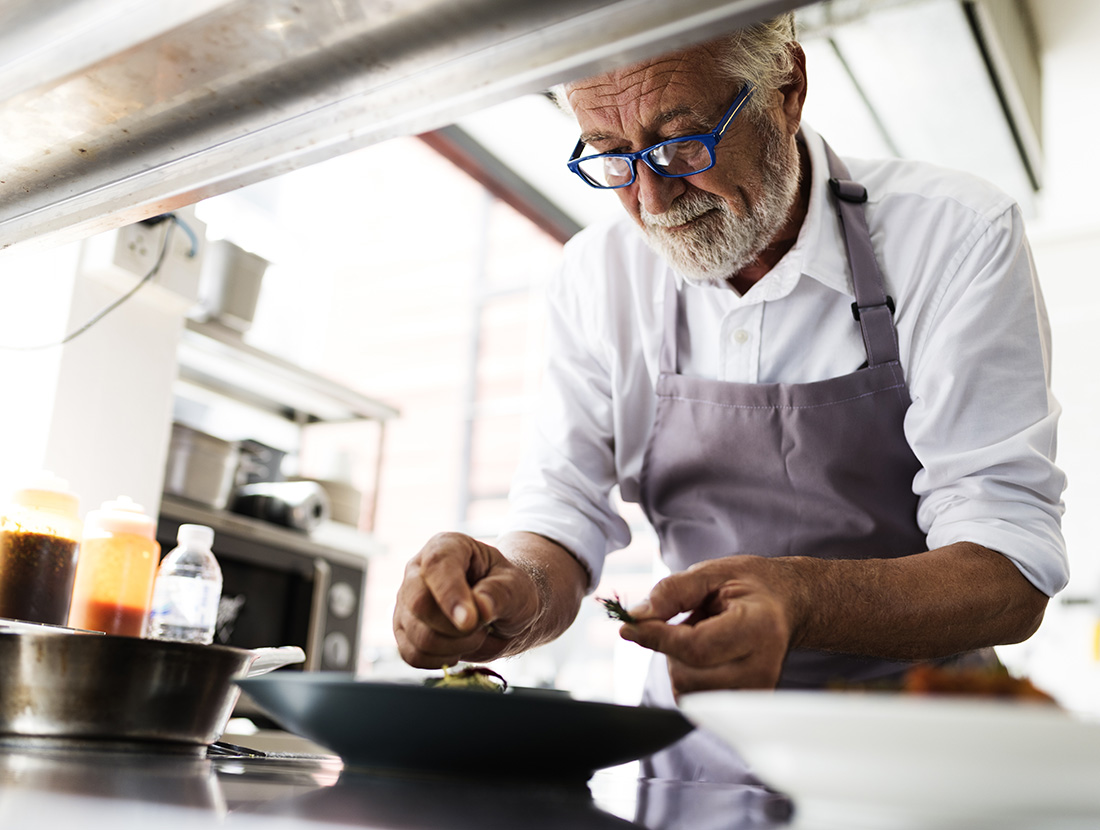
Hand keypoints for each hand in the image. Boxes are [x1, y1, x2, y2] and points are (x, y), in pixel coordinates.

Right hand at [393, 532, 540, 667]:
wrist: (503, 611)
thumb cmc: (509, 591)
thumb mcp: (517, 587)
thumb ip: (501, 593)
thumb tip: (481, 608)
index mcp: (447, 547)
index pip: (436, 566)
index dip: (450, 594)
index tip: (471, 621)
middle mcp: (418, 570)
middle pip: (419, 604)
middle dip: (456, 628)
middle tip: (485, 626)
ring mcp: (406, 601)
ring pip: (418, 636)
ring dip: (456, 646)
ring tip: (478, 634)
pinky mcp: (403, 631)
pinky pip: (414, 655)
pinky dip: (442, 660)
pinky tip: (460, 647)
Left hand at [619, 557, 793, 695]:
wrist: (788, 606)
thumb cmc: (749, 586)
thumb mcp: (711, 573)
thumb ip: (671, 592)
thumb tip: (635, 618)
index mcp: (759, 628)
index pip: (695, 647)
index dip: (656, 637)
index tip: (629, 626)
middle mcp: (763, 668)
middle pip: (687, 674)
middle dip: (669, 647)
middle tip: (688, 620)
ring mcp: (757, 693)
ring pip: (687, 691)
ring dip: (678, 663)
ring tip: (702, 635)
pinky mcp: (747, 706)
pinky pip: (696, 700)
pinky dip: (688, 676)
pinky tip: (707, 654)